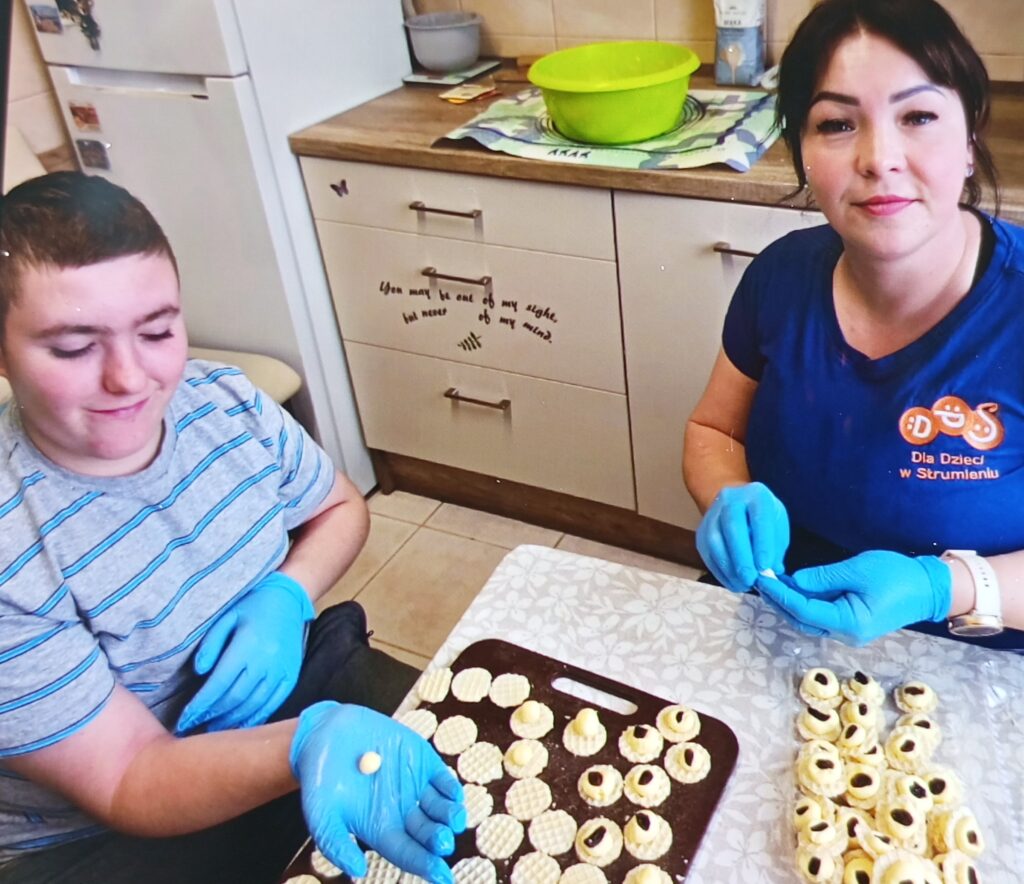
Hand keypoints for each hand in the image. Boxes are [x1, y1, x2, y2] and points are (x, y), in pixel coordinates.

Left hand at [176, 572, 313, 732]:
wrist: (289, 599)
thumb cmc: (252, 606)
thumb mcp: (227, 618)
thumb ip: (211, 644)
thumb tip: (199, 671)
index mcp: (248, 644)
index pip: (219, 683)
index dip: (200, 704)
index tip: (184, 719)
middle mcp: (266, 661)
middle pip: (234, 698)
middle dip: (211, 716)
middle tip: (192, 728)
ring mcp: (280, 671)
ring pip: (253, 705)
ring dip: (230, 721)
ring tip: (211, 729)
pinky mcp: (290, 676)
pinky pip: (272, 704)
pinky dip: (254, 718)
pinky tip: (239, 725)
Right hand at [291, 702, 465, 883]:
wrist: (324, 734)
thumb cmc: (320, 780)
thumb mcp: (320, 815)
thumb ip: (335, 844)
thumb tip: (357, 871)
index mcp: (382, 830)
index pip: (408, 853)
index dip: (425, 865)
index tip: (441, 875)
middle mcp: (403, 811)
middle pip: (428, 833)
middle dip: (439, 840)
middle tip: (444, 843)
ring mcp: (415, 786)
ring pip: (441, 808)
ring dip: (451, 815)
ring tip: (455, 820)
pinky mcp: (421, 761)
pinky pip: (442, 778)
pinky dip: (450, 787)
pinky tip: (454, 795)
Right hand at [696, 482, 789, 591]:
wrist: (736, 502)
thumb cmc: (762, 517)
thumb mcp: (777, 524)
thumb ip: (776, 547)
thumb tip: (772, 571)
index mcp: (757, 495)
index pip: (759, 518)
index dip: (762, 544)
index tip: (765, 567)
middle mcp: (731, 499)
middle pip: (733, 528)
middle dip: (742, 557)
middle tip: (751, 579)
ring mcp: (713, 514)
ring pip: (715, 540)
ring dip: (728, 567)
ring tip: (742, 585)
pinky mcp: (701, 530)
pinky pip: (706, 552)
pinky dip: (719, 571)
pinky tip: (732, 582)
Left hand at [754, 550, 951, 645]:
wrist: (930, 588)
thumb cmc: (898, 575)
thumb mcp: (857, 569)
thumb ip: (823, 577)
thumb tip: (793, 581)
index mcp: (849, 623)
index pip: (803, 610)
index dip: (780, 594)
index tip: (762, 577)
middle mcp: (846, 634)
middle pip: (802, 619)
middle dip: (779, 600)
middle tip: (759, 578)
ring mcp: (848, 631)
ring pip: (809, 619)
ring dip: (789, 601)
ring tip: (770, 581)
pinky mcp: (850, 624)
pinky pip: (820, 615)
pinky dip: (804, 601)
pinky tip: (791, 586)